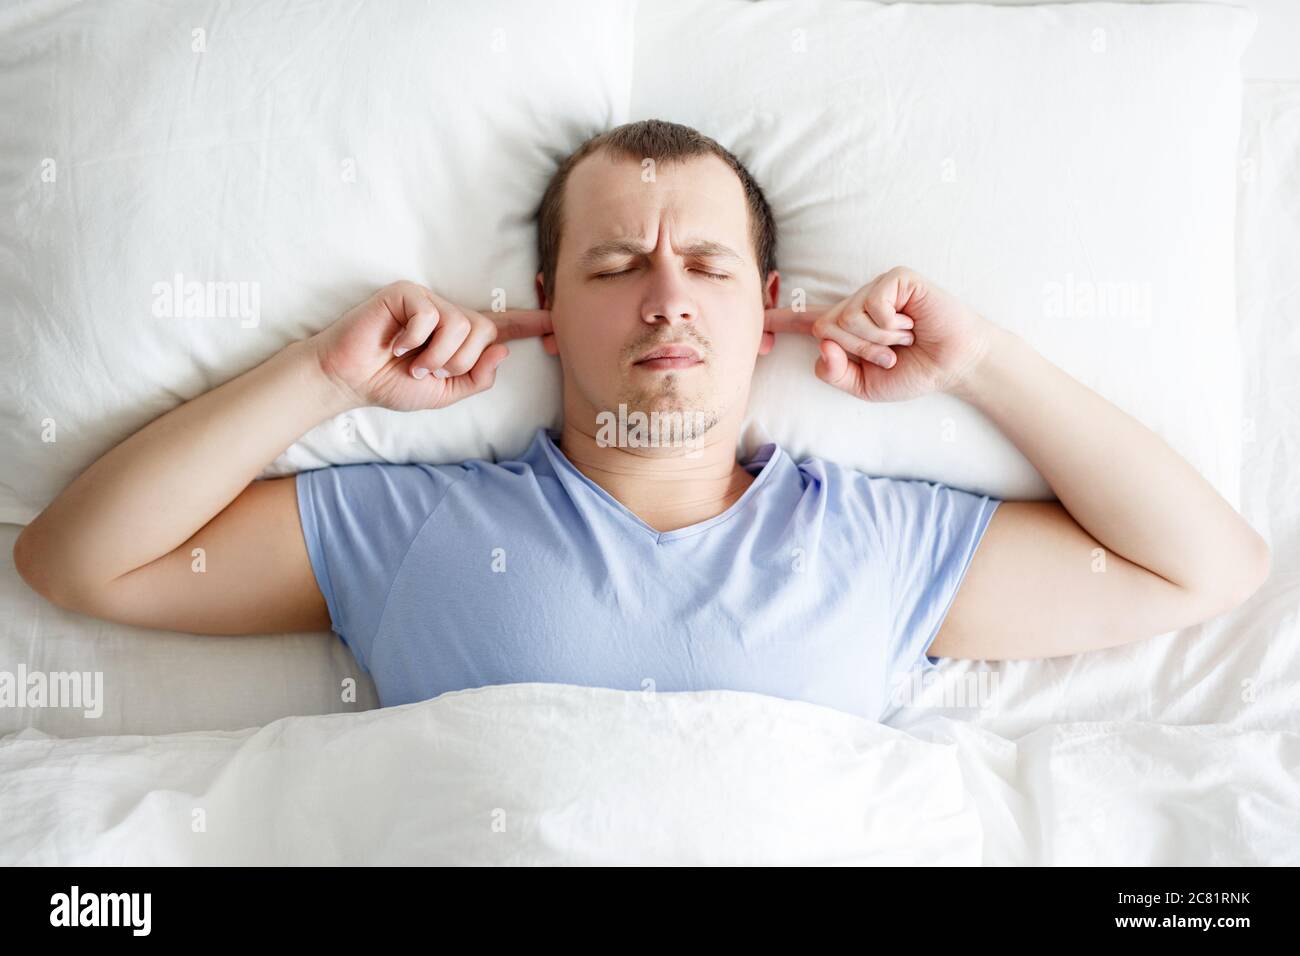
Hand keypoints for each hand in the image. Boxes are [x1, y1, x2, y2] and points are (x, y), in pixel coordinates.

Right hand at [309, 280, 552, 411]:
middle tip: (428, 371)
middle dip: (460, 361)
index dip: (530, 324)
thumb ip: (475, 378)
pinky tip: (395, 346)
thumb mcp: (443, 393)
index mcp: (461, 339)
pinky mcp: (407, 293)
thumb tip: (502, 350)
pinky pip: (431, 316)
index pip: (502, 328)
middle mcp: (450, 316)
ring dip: (436, 355)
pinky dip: (414, 340)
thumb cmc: (391, 384)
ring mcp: (429, 302)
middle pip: (484, 331)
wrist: (350, 380)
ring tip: (410, 362)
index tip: (557, 321)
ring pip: (460, 325)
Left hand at [763, 266, 993, 401]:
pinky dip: (891, 325)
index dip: (777, 320)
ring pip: (848, 317)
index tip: (754, 319)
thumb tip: (822, 345)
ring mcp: (874, 289)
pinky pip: (873, 306)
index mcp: (844, 330)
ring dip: (879, 340)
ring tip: (904, 340)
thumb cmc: (912, 372)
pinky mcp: (895, 279)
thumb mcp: (864, 385)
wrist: (953, 364)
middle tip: (891, 354)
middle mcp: (855, 305)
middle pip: (826, 326)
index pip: (803, 322)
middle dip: (859, 351)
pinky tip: (911, 324)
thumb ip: (835, 373)